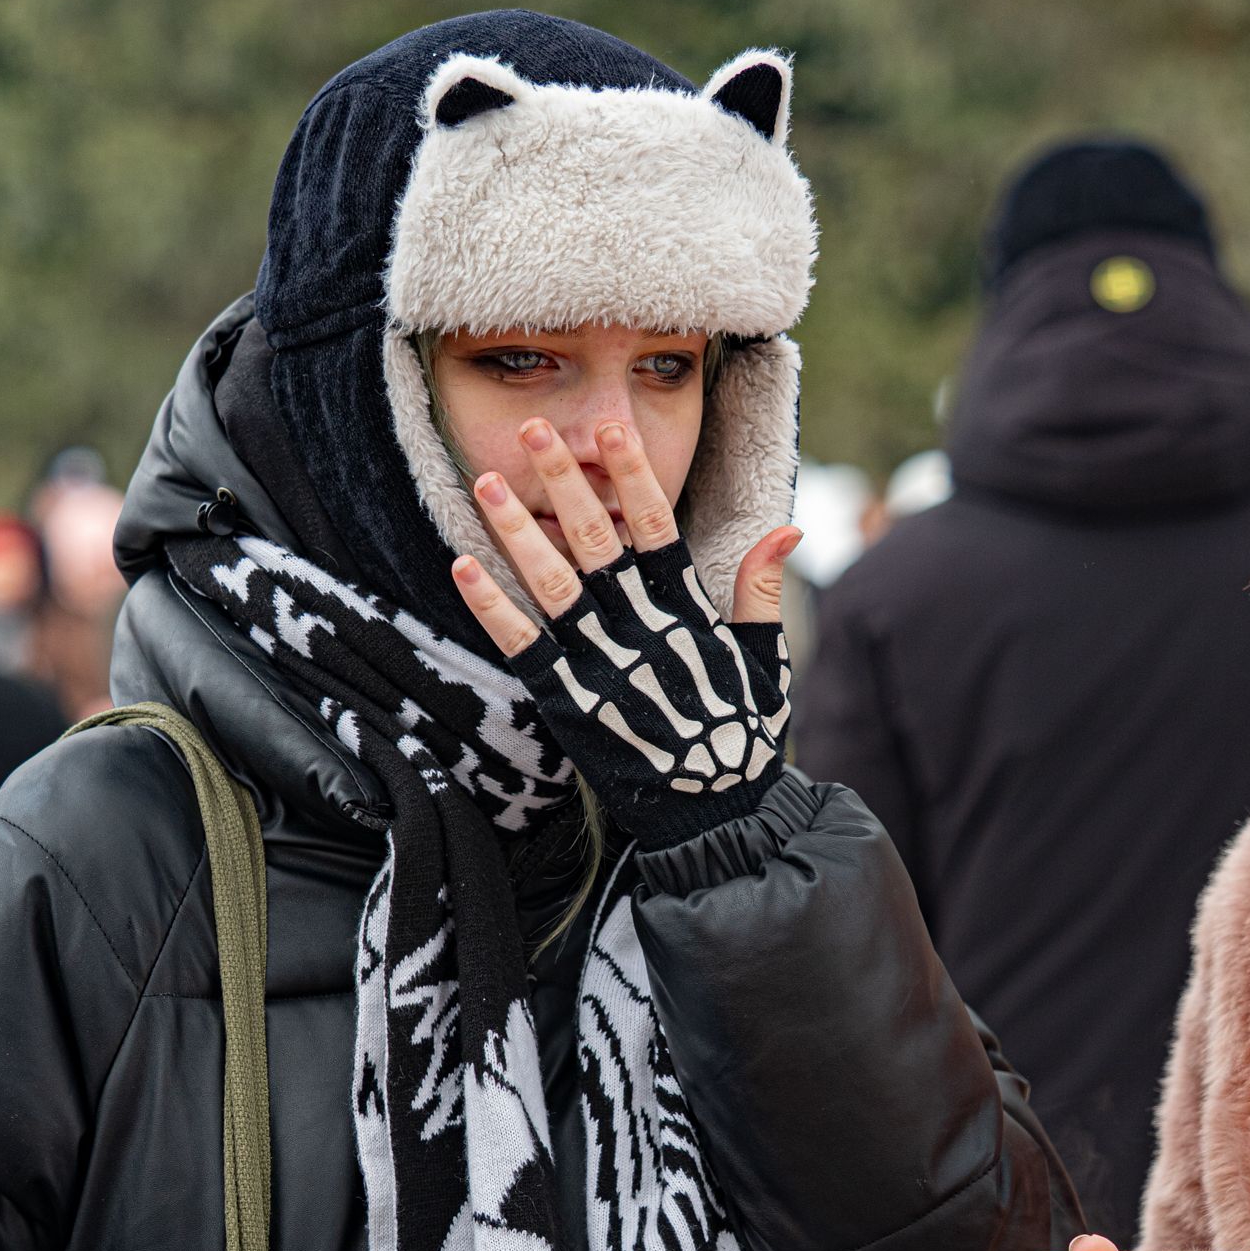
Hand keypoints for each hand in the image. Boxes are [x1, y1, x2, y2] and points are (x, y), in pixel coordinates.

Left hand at [453, 415, 797, 848]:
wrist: (714, 822)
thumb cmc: (740, 745)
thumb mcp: (765, 665)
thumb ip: (761, 594)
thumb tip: (787, 528)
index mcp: (689, 615)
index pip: (657, 528)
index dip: (633, 475)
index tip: (612, 429)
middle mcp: (642, 631)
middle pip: (598, 540)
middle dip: (565, 481)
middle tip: (535, 431)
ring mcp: (602, 667)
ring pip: (552, 582)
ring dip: (517, 529)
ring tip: (487, 481)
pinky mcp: (568, 704)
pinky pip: (522, 646)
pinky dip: (492, 606)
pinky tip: (462, 566)